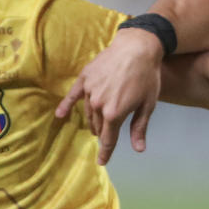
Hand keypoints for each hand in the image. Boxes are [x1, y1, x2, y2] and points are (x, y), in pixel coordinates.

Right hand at [56, 26, 163, 162]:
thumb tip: (138, 149)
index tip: (102, 162)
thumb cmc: (147, 76)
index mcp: (114, 114)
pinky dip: (66, 106)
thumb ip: (139, 128)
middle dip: (103, 133)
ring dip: (93, 121)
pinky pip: (72, 95)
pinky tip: (60, 115)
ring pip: (88, 113)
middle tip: (107, 137)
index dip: (106, 152)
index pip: (108, 139)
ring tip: (96, 126)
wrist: (137, 47)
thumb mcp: (148, 105)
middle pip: (98, 126)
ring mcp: (89, 91)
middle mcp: (98, 105)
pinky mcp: (85, 78)